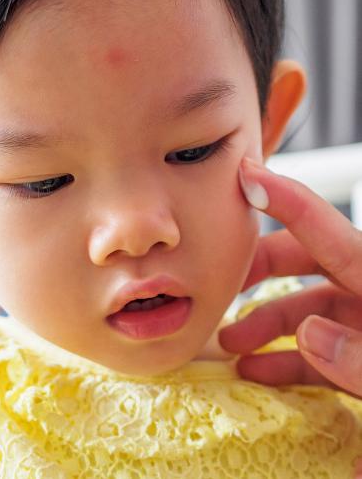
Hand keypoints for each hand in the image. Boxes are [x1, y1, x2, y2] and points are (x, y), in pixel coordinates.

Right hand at [219, 157, 361, 396]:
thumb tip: (312, 336)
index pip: (325, 229)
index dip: (284, 198)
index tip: (246, 175)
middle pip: (304, 261)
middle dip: (258, 269)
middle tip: (223, 280)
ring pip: (304, 311)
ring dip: (265, 326)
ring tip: (231, 346)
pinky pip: (317, 353)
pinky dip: (287, 362)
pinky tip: (261, 374)